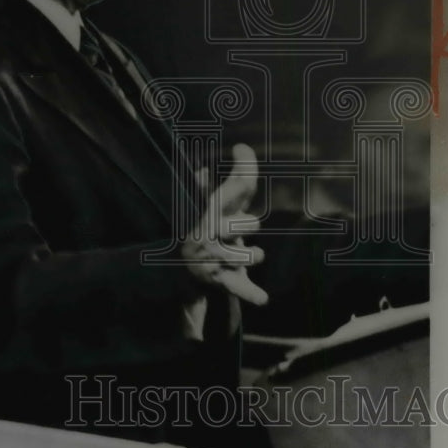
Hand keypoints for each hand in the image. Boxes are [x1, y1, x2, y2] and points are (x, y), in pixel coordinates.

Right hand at [182, 143, 267, 305]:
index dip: (243, 170)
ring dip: (255, 256)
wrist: (184, 268)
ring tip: (253, 255)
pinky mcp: (221, 280)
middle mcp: (210, 232)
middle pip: (246, 224)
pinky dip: (250, 293)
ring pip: (249, 256)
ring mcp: (215, 258)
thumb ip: (235, 176)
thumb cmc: (213, 228)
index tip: (242, 150)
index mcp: (211, 210)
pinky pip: (238, 287)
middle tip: (241, 230)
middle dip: (249, 225)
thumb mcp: (218, 202)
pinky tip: (263, 299)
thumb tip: (242, 148)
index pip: (232, 189)